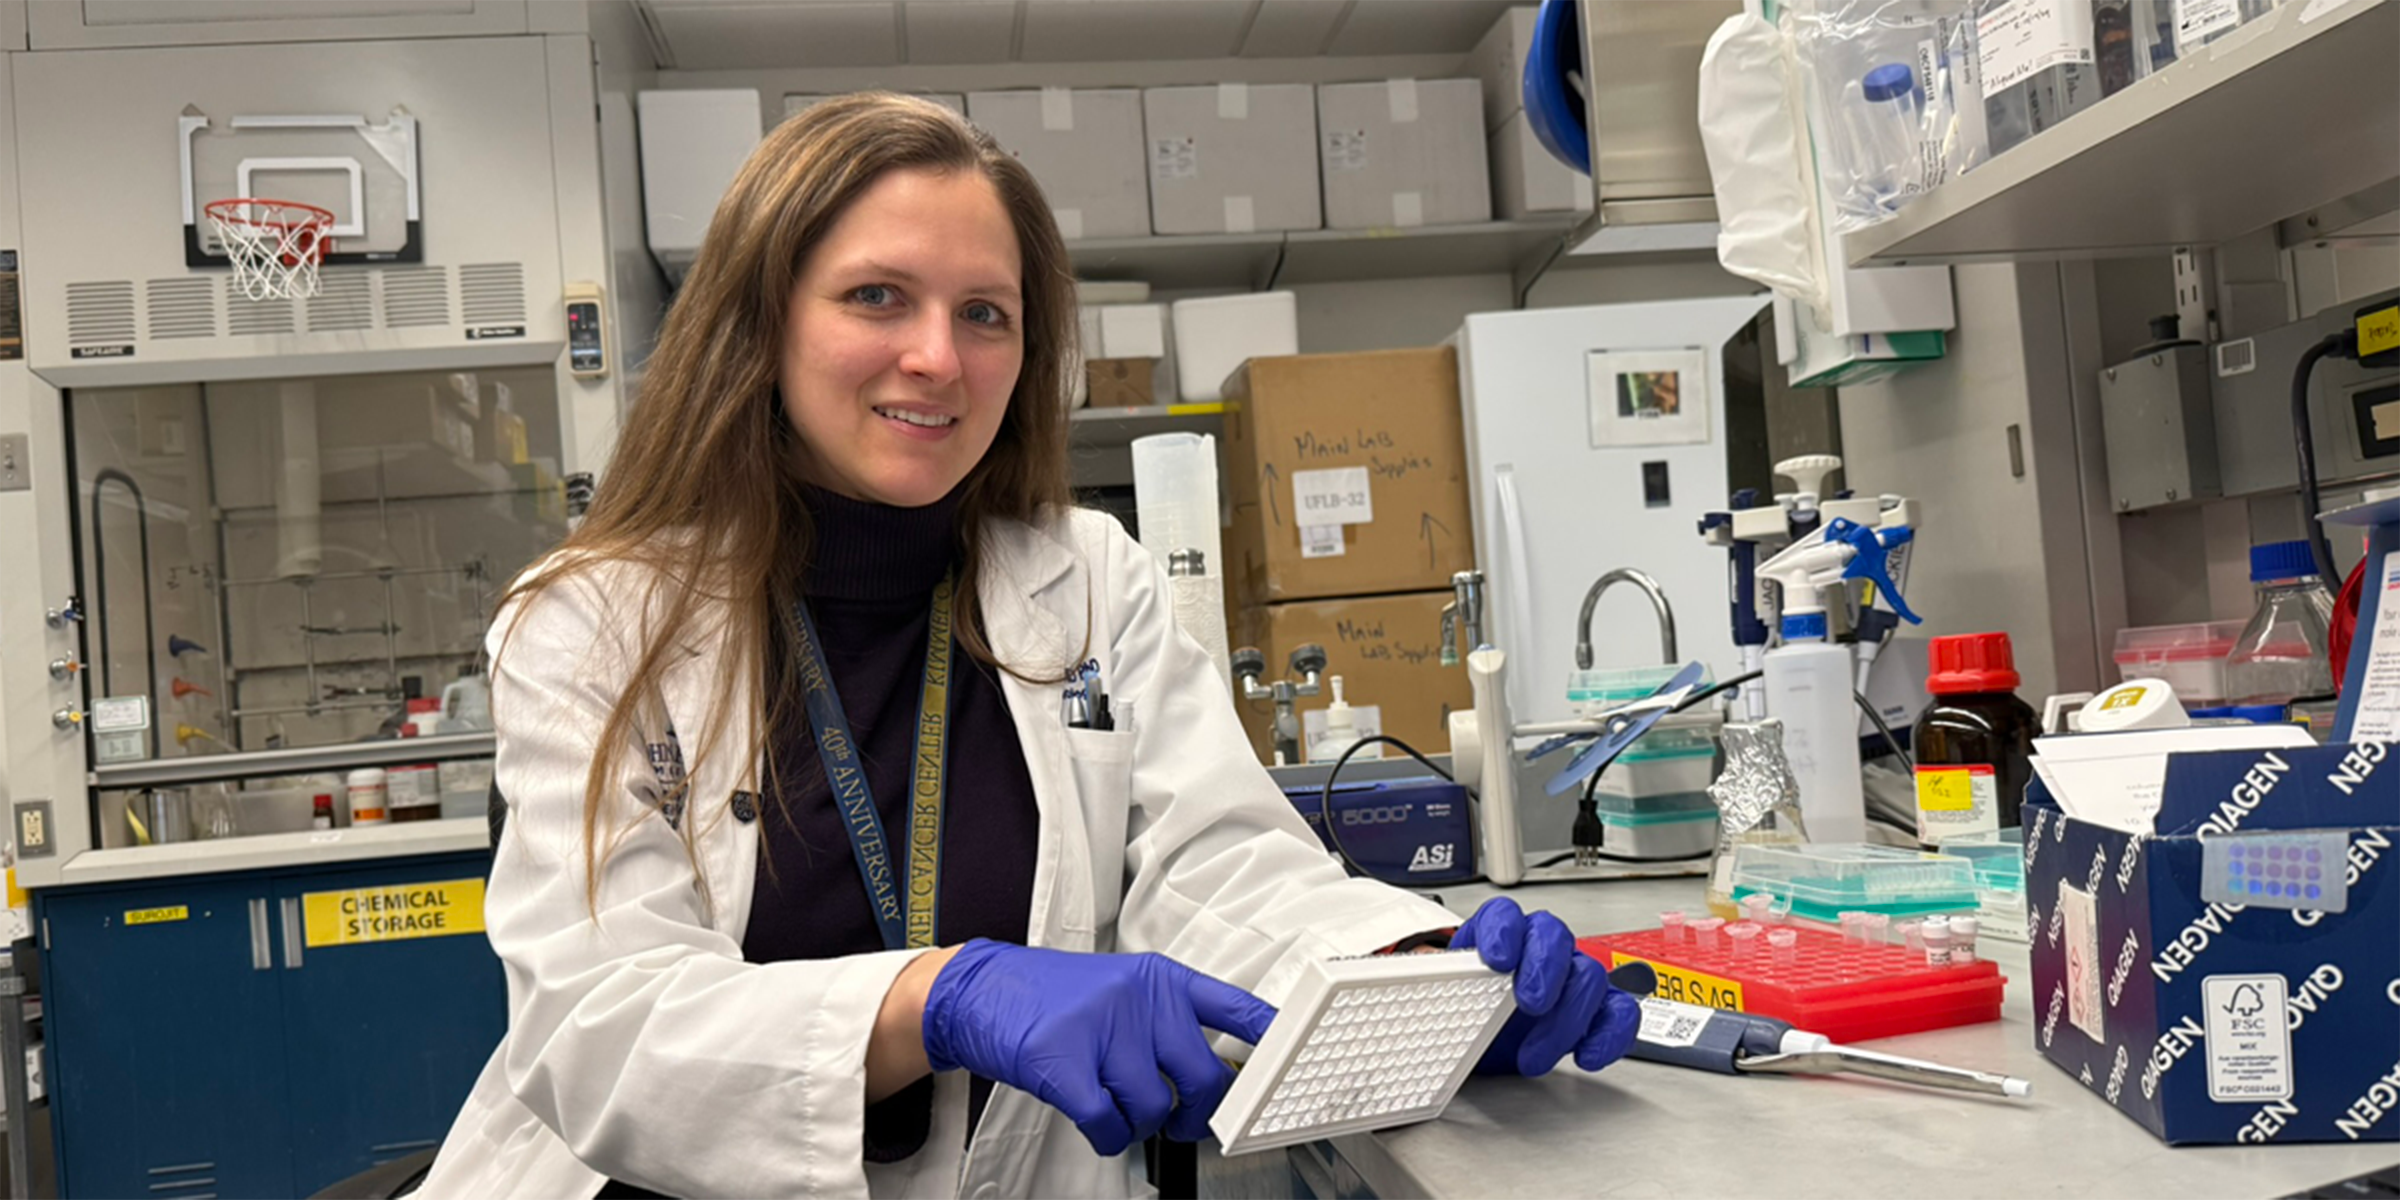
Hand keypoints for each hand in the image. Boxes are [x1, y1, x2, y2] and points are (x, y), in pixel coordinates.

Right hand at [921, 940, 1277, 1154]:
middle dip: (1197, 1114)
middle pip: (1203, 1077)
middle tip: (1182, 1122)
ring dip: (1137, 1125)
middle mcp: (1139, 999)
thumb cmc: (1054, 998)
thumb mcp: (1122, 990)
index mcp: (1161, 979)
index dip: (1272, 1039)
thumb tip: (1214, 1079)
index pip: (1236, 1009)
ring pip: (1153, 1108)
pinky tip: (1093, 1119)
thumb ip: (1167, 1023)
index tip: (1295, 1060)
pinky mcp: (1063, 1061)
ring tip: (1115, 1107)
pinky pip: (1108, 1124)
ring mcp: (1101, 1028)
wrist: (980, 990)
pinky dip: (1105, 1136)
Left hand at [1450, 898, 1640, 1076]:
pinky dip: (1607, 1034)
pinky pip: (1619, 1012)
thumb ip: (1444, 990)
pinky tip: (1585, 1055)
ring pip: (1589, 975)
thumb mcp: (1449, 1000)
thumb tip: (1418, 993)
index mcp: (1497, 936)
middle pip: (1555, 936)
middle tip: (1529, 1003)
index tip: (1497, 959)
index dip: (1503, 931)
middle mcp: (1538, 948)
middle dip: (1543, 970)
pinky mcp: (1597, 1010)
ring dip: (1565, 1018)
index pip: (1504, 914)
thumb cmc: (1470, 1013)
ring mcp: (1572, 977)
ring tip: (1534, 1055)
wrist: (1486, 1042)